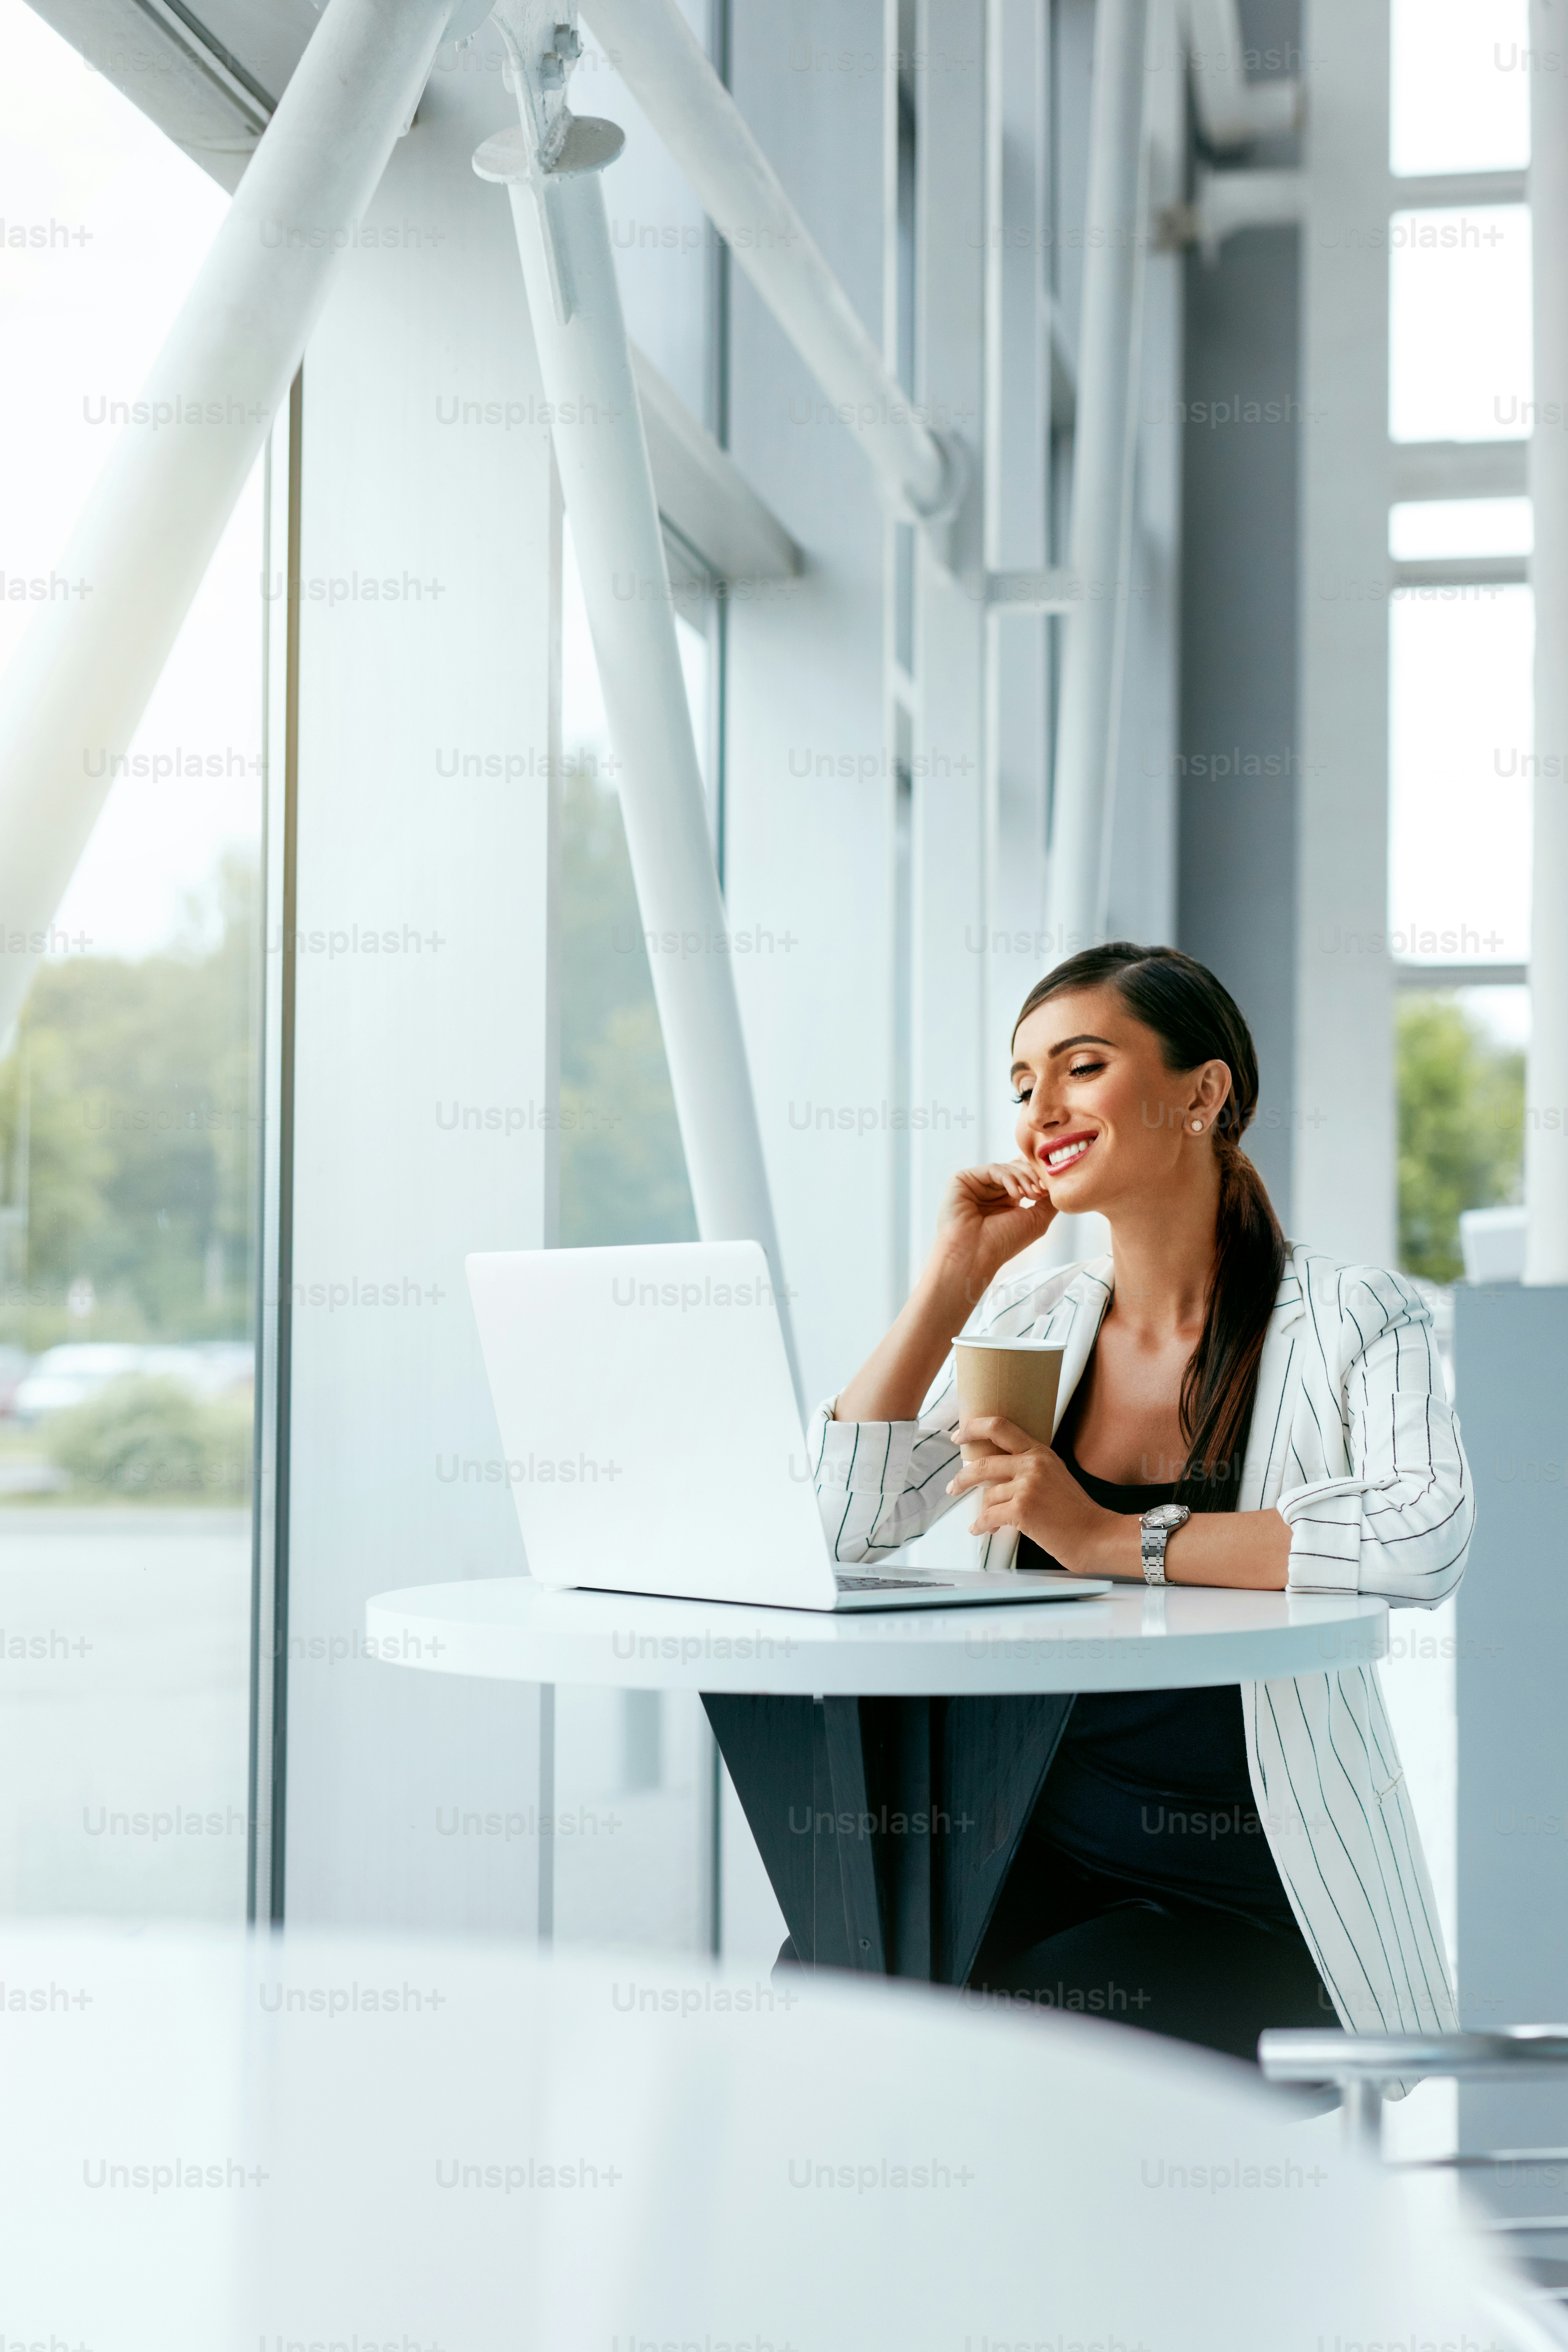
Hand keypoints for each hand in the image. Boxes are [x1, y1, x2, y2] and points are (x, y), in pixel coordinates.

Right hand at [932, 1158, 1055, 1290]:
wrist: (975, 1255)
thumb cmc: (1004, 1243)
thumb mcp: (1036, 1221)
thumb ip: (1049, 1201)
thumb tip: (1060, 1185)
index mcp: (1006, 1199)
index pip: (1024, 1175)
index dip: (1038, 1175)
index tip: (1050, 1185)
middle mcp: (991, 1190)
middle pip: (1017, 1168)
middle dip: (1034, 1176)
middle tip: (1041, 1191)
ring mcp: (976, 1184)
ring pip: (1007, 1167)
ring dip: (1025, 1179)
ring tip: (1031, 1195)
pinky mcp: (962, 1180)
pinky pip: (993, 1169)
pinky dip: (1009, 1178)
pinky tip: (1016, 1195)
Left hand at [945, 1415, 1126, 1574]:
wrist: (1095, 1535)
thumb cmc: (1075, 1512)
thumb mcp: (1055, 1476)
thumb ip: (1029, 1468)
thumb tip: (996, 1475)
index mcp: (1040, 1453)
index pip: (1000, 1427)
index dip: (974, 1427)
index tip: (959, 1435)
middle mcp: (1033, 1464)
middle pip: (983, 1463)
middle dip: (963, 1477)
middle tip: (953, 1486)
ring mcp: (1027, 1486)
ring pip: (988, 1496)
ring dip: (984, 1512)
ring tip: (988, 1522)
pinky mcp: (1022, 1509)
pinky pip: (989, 1516)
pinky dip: (981, 1525)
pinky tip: (980, 1529)